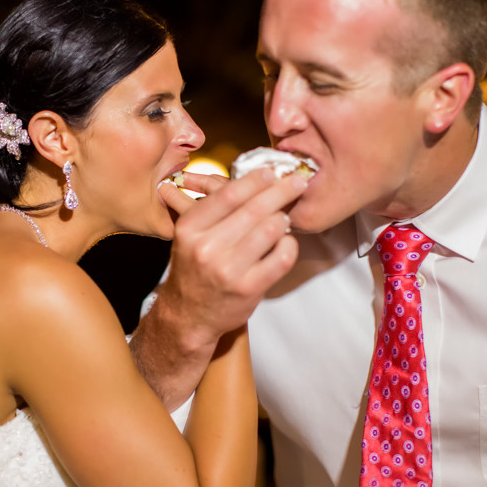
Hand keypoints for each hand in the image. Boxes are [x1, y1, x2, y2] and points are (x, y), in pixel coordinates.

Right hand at [131, 169, 306, 409]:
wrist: (188, 315)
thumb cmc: (195, 268)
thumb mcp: (191, 235)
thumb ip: (214, 209)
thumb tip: (254, 180)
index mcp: (190, 228)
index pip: (229, 195)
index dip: (254, 180)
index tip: (271, 171)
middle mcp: (206, 247)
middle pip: (254, 209)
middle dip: (280, 191)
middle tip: (297, 181)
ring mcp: (228, 270)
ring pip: (270, 230)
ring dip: (283, 219)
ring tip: (285, 216)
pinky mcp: (248, 288)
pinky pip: (281, 258)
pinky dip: (289, 245)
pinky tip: (286, 242)